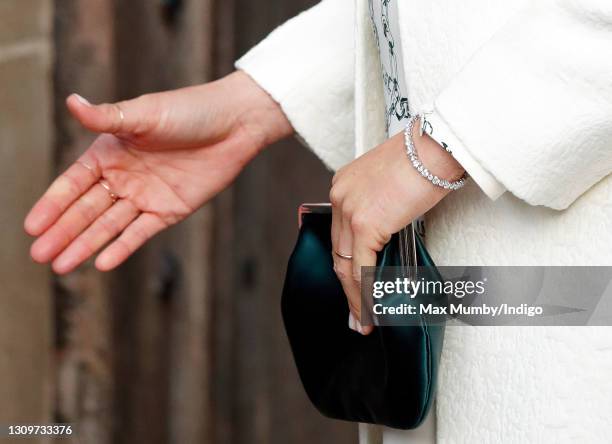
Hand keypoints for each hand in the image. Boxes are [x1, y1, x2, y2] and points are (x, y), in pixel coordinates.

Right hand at [24, 71, 291, 273]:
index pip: (74, 183)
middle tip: (39, 257)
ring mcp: (146, 195)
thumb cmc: (189, 111)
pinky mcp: (170, 209)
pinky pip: (142, 232)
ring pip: (110, 225)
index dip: (53, 205)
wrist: (234, 124)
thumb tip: (71, 101)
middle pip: (87, 209)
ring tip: (61, 267)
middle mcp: (124, 176)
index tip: (32, 227)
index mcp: (110, 151)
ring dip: (86, 244)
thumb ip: (108, 117)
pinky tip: (103, 263)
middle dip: (63, 232)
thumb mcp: (145, 114)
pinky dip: (123, 247)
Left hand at [329, 122, 463, 333]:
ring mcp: (349, 209)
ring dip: (355, 296)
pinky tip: (373, 309)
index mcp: (345, 185)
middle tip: (355, 313)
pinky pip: (361, 267)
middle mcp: (340, 195)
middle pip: (339, 251)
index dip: (347, 263)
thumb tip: (391, 240)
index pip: (341, 234)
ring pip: (346, 263)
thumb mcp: (395, 183)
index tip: (352, 285)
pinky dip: (365, 292)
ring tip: (364, 320)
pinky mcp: (364, 223)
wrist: (438, 144)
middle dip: (347, 286)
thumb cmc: (427, 157)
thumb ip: (384, 210)